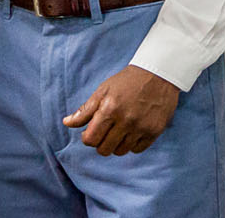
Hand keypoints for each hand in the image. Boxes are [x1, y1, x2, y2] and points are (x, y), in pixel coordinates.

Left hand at [62, 65, 179, 155]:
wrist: (158, 74)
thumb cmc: (127, 81)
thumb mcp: (103, 90)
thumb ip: (85, 110)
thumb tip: (66, 123)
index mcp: (110, 109)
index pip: (90, 139)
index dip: (88, 138)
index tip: (92, 131)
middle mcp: (126, 120)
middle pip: (104, 149)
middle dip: (101, 142)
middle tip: (106, 131)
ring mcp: (141, 127)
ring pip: (120, 151)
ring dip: (117, 144)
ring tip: (120, 130)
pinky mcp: (154, 131)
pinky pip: (137, 150)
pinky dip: (132, 144)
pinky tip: (133, 131)